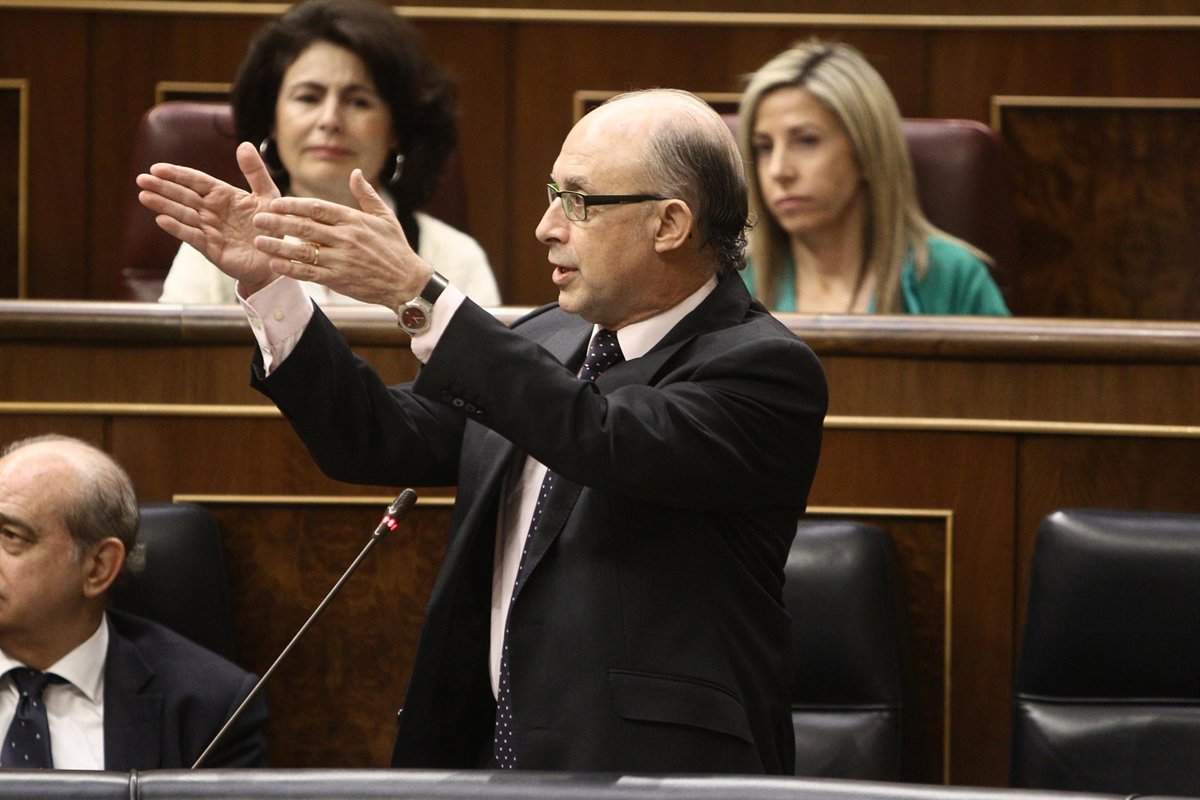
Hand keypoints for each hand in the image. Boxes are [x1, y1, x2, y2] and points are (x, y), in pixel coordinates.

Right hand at [136, 142, 281, 292]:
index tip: (156, 168)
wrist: (275, 258)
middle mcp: (211, 211)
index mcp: (222, 195)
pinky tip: (162, 219)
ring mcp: (209, 230)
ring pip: (183, 214)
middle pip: (183, 196)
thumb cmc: (270, 226)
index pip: (195, 181)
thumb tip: (245, 145)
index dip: (176, 174)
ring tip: (144, 196)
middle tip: (141, 180)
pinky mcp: (212, 248)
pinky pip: (193, 236)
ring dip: (164, 206)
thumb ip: (255, 172)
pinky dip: (178, 228)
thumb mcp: (267, 195)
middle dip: (162, 188)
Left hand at [250, 168, 433, 309]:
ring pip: (302, 251)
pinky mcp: (338, 280)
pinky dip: (291, 268)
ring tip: (259, 241)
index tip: (276, 202)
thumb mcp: (385, 217)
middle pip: (305, 227)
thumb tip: (356, 173)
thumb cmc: (396, 248)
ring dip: (278, 246)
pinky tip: (275, 263)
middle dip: (278, 222)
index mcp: (354, 221)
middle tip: (258, 218)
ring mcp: (341, 260)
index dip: (294, 205)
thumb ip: (366, 195)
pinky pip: (309, 273)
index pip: (318, 208)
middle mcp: (345, 239)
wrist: (406, 282)